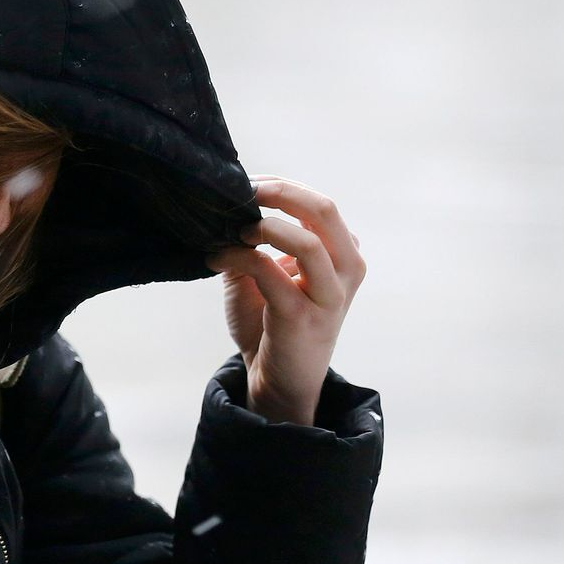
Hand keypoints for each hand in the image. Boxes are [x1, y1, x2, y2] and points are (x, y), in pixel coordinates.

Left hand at [207, 177, 365, 425]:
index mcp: (343, 253)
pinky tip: (216, 258)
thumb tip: (225, 208)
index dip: (280, 186)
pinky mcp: (302, 317)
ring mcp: (329, 295)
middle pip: (324, 210)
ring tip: (237, 229)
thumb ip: (252, 241)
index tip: (243, 184)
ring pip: (308, 241)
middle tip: (242, 192)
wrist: (277, 378)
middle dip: (279, 192)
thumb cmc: (271, 322)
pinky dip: (239, 257)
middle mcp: (347, 270)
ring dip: (265, 226)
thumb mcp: (260, 273)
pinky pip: (271, 272)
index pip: (318, 203)